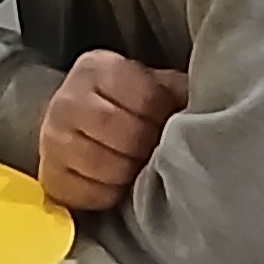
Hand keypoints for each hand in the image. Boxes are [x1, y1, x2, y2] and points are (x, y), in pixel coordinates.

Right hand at [36, 51, 189, 210]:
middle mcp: (67, 100)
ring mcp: (52, 139)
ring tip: (139, 169)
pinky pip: (86, 194)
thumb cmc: (130, 109)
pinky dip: (108, 194)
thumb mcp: (156, 88)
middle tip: (156, 153)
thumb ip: (179, 91)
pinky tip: (118, 184)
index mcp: (98, 68)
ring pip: (102, 165)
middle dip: (146, 148)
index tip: (170, 126)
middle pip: (121, 133)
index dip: (164, 118)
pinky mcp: (49, 176)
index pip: (145, 97)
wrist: (78, 127)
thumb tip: (215, 102)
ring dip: (129, 173)